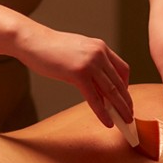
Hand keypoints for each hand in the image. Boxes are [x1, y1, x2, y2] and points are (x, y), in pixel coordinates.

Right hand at [16, 26, 131, 126]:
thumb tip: (98, 83)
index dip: (126, 86)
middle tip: (130, 115)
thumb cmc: (50, 48)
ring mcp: (90, 63)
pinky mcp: (78, 74)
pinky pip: (94, 98)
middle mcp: (99, 53)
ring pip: (111, 91)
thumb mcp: (77, 51)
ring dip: (120, 109)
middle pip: (120, 82)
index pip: (122, 68)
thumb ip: (90, 64)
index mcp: (100, 47)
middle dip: (126, 101)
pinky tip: (107, 122)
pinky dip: (103, 112)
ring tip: (125, 122)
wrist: (33, 41)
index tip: (125, 98)